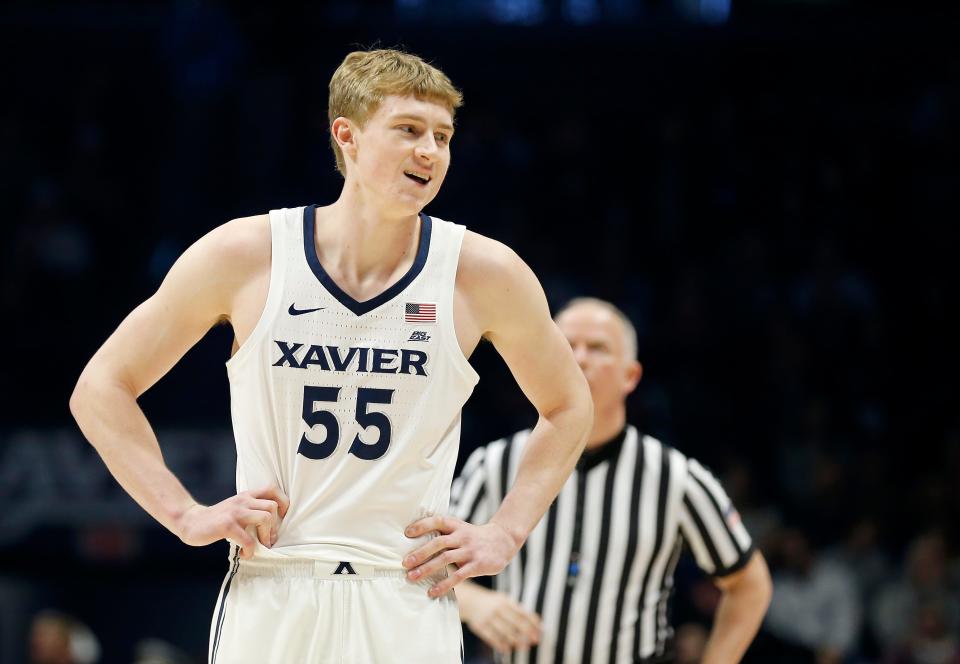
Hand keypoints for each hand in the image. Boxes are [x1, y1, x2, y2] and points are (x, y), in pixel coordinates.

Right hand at [177, 486, 289, 559]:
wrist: (190, 521)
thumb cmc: (216, 518)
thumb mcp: (235, 508)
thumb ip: (251, 510)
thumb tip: (272, 526)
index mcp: (246, 496)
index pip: (272, 489)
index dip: (283, 502)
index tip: (282, 517)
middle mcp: (243, 501)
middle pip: (272, 506)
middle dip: (275, 526)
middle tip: (268, 539)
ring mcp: (235, 512)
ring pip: (265, 518)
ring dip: (266, 536)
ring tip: (259, 546)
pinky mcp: (227, 526)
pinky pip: (248, 539)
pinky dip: (251, 551)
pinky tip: (245, 554)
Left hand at [403, 515, 519, 597]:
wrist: (503, 541)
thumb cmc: (474, 537)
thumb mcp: (461, 529)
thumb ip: (444, 535)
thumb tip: (416, 545)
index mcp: (456, 526)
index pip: (437, 521)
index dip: (422, 525)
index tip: (407, 533)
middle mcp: (462, 536)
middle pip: (438, 542)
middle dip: (420, 553)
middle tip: (404, 563)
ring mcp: (469, 551)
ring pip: (445, 559)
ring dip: (427, 569)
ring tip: (412, 577)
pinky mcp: (476, 565)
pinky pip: (458, 575)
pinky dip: (444, 584)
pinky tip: (433, 591)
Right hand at [462, 585, 540, 653]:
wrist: (470, 601)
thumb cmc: (494, 603)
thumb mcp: (505, 601)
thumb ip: (520, 611)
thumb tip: (538, 622)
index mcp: (505, 601)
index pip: (521, 611)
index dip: (532, 621)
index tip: (541, 630)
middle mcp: (497, 608)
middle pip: (515, 621)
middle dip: (527, 631)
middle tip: (536, 640)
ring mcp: (487, 617)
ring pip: (504, 630)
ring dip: (516, 639)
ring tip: (525, 647)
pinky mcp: (479, 626)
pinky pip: (491, 637)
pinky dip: (500, 644)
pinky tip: (507, 649)